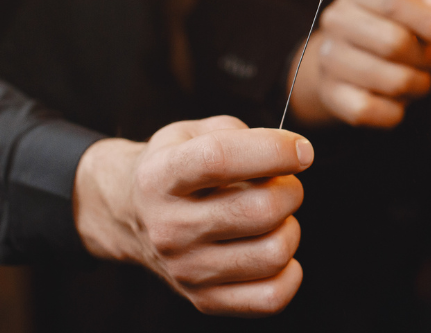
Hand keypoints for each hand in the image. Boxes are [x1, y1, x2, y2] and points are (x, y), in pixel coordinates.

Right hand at [72, 117, 312, 316]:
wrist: (128, 212)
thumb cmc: (177, 165)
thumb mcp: (195, 132)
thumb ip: (241, 134)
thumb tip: (291, 156)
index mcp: (161, 176)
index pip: (221, 159)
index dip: (274, 150)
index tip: (302, 150)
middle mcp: (169, 227)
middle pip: (260, 210)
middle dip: (291, 190)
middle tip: (284, 184)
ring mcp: (185, 269)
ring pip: (273, 253)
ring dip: (290, 228)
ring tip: (275, 217)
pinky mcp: (203, 299)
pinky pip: (271, 296)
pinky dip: (289, 272)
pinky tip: (274, 247)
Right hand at [289, 0, 430, 127]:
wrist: (341, 60)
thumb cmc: (387, 28)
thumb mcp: (409, 10)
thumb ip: (430, 10)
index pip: (394, 3)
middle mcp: (336, 21)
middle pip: (394, 43)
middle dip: (426, 59)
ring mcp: (328, 58)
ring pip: (391, 80)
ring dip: (417, 85)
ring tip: (417, 80)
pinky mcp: (330, 94)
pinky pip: (372, 110)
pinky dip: (395, 111)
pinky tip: (396, 100)